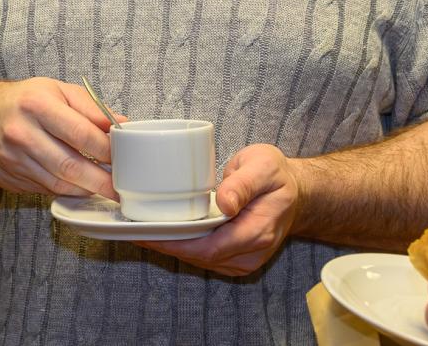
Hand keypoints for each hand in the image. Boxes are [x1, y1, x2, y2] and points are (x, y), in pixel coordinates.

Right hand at [0, 78, 117, 198]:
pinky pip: (46, 190)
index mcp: (37, 105)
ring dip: (86, 189)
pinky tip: (79, 185)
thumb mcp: (56, 90)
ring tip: (105, 188)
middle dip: (101, 181)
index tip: (123, 157)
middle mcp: (22, 133)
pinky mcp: (10, 178)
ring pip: (59, 184)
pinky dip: (67, 191)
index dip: (107, 150)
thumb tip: (121, 124)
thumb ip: (90, 107)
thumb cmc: (23, 100)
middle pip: (71, 166)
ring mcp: (13, 159)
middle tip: (120, 188)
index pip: (81, 134)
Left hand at [133, 143, 300, 276]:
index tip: (148, 233)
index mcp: (258, 231)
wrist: (295, 193)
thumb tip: (226, 203)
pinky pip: (204, 255)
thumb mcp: (264, 167)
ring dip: (171, 247)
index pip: (210, 247)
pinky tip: (162, 232)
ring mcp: (244, 258)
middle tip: (132, 229)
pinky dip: (182, 245)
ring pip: (200, 259)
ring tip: (139, 230)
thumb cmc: (277, 176)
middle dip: (166, 245)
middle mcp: (251, 252)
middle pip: (200, 257)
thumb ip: (244, 184)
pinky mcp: (235, 256)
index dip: (177, 244)